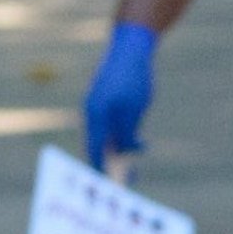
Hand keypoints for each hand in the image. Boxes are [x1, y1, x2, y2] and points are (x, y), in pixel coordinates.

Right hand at [83, 21, 159, 168]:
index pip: (94, 152)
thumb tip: (125, 153)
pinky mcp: (107, 100)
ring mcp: (99, 106)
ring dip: (121, 150)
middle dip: (113, 164)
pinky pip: (113, 126)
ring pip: (108, 137)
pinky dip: (123, 136)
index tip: (108, 188)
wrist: (131, 45)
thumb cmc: (132, 78)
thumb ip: (126, 135)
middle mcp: (93, 113)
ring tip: (137, 158)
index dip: (100, 171)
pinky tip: (138, 141)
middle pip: (99, 147)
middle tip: (131, 178)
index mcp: (95, 117)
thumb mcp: (133, 111)